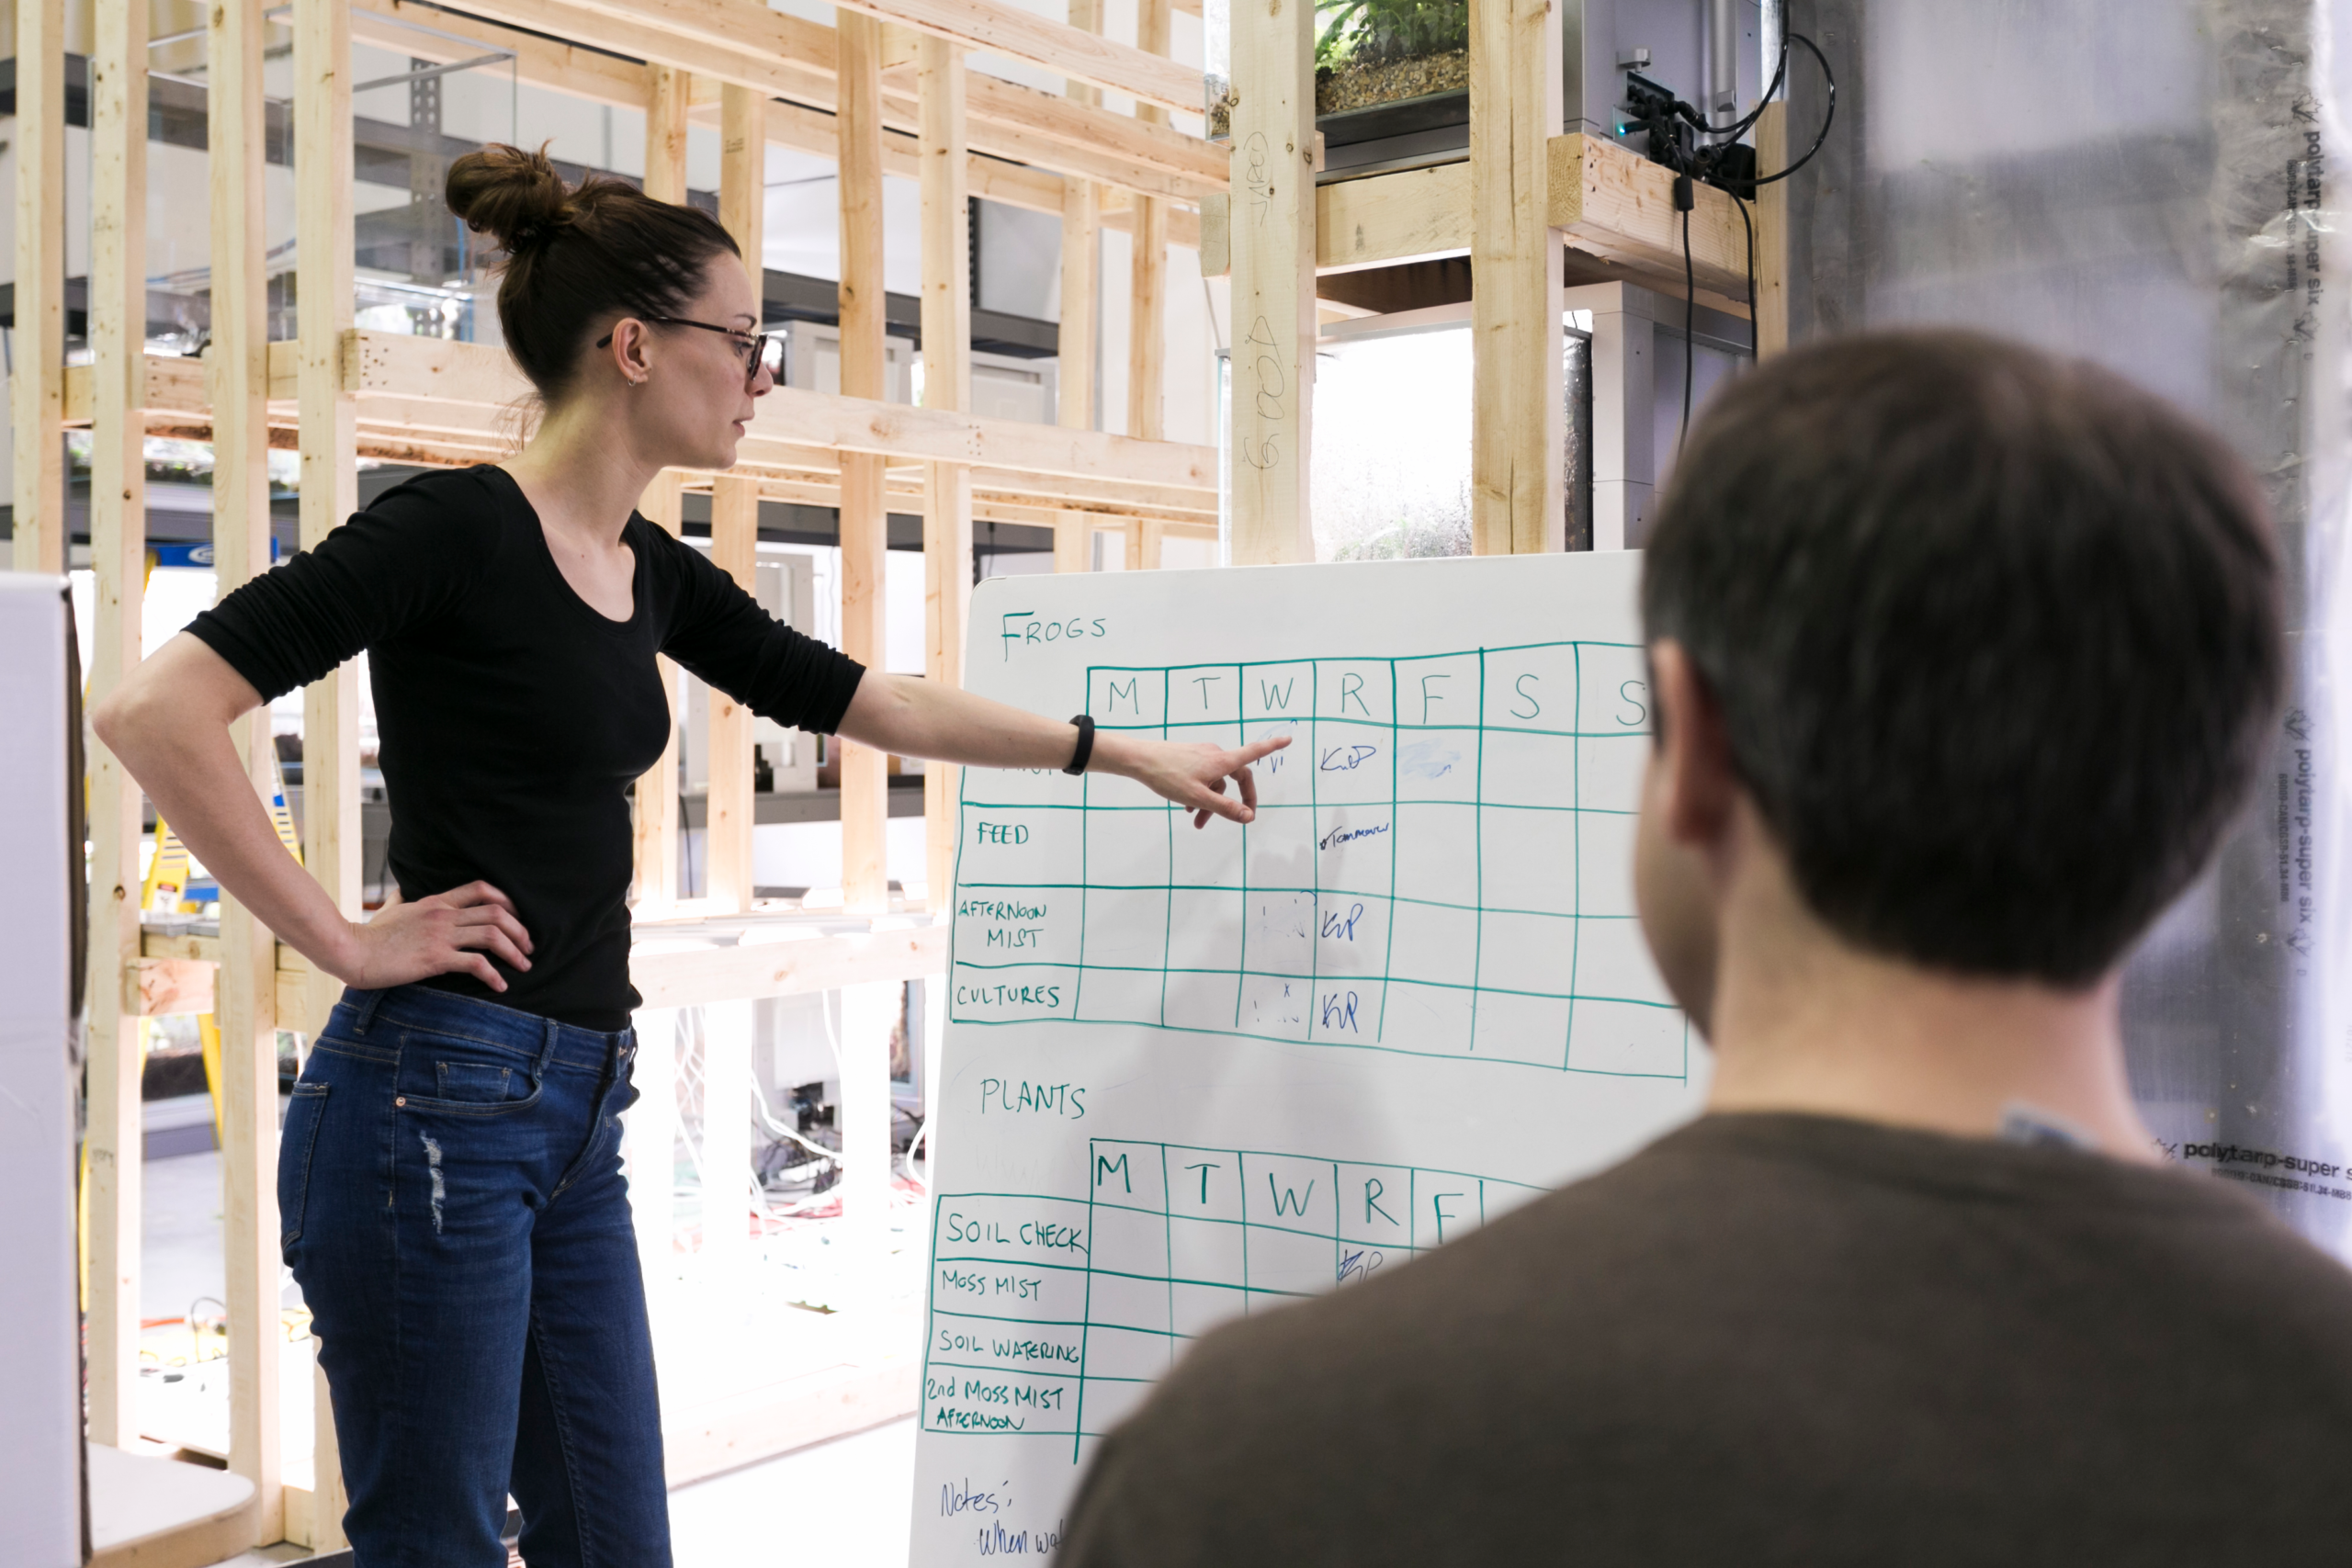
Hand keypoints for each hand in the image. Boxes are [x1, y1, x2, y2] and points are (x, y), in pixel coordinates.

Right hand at [332, 881, 534, 992]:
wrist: (351, 950)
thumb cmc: (369, 934)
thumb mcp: (389, 910)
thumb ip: (401, 900)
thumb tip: (400, 893)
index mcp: (435, 901)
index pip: (480, 889)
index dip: (507, 900)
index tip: (518, 917)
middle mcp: (442, 914)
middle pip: (496, 912)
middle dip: (520, 930)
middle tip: (528, 946)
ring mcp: (440, 935)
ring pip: (492, 934)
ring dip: (514, 951)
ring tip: (524, 965)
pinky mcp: (435, 958)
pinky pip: (475, 963)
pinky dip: (494, 974)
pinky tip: (501, 985)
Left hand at [1102, 733, 1291, 827]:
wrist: (1139, 761)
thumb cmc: (1169, 777)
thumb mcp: (1199, 797)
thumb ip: (1225, 808)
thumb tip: (1249, 817)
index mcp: (1222, 761)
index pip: (1254, 752)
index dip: (1272, 747)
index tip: (1288, 740)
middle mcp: (1215, 755)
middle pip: (1236, 777)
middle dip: (1235, 800)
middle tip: (1240, 818)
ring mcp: (1202, 756)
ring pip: (1216, 781)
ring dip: (1212, 802)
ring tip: (1197, 821)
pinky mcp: (1189, 758)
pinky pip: (1203, 778)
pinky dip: (1200, 794)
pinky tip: (1188, 809)